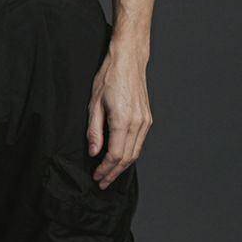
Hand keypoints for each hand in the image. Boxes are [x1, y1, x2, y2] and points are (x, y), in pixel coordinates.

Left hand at [87, 46, 151, 188]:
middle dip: (113, 173)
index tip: (96, 176)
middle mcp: (138, 123)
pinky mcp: (147, 119)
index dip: (105, 169)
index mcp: (123, 121)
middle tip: (102, 182)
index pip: (114, 155)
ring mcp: (145, 121)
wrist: (129, 60)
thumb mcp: (94, 104)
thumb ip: (94, 131)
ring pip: (135, 153)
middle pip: (126, 158)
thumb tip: (93, 152)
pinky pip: (139, 143)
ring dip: (122, 167)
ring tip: (109, 174)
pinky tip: (119, 158)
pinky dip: (129, 155)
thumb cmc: (110, 77)